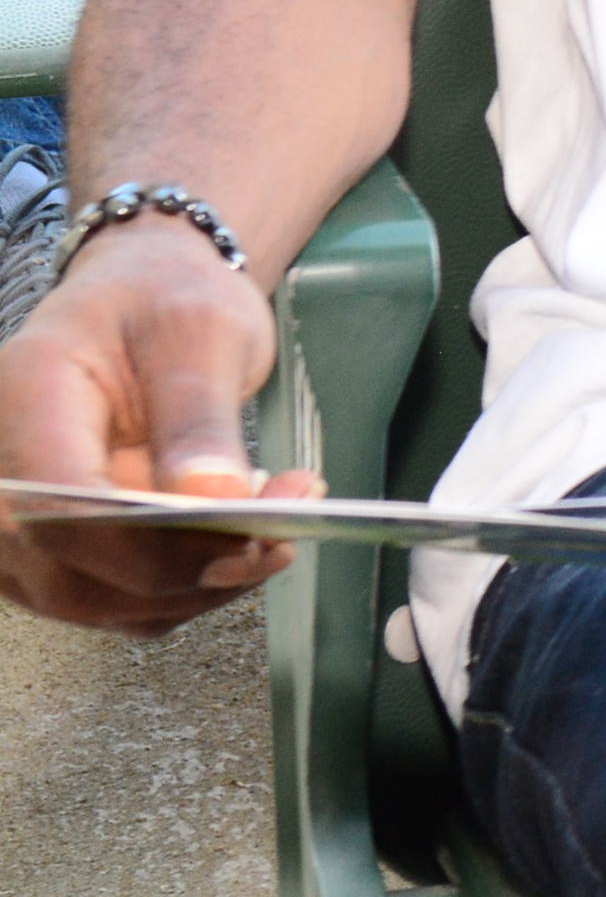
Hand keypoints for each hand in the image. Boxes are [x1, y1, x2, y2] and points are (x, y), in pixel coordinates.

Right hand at [0, 221, 311, 635]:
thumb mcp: (200, 330)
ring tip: (276, 531)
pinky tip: (239, 543)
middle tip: (285, 536)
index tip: (253, 533)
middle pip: (72, 570)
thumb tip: (213, 500)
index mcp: (22, 399)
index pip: (60, 506)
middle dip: (188, 570)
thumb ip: (200, 415)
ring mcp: (16, 520)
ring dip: (194, 585)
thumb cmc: (163, 299)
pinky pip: (112, 597)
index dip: (152, 544)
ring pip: (94, 599)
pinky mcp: (51, 549)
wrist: (144, 297)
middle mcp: (1, 471)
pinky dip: (181, 586)